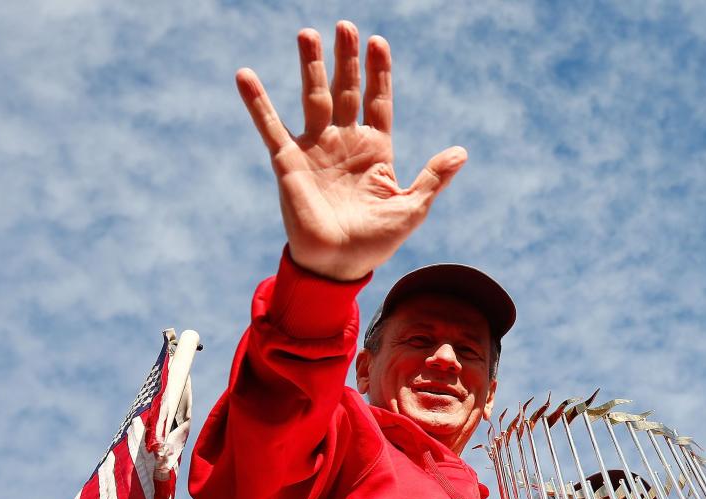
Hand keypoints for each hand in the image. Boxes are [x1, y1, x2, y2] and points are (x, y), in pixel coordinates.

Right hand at [236, 21, 466, 280]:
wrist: (338, 266)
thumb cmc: (376, 242)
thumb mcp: (411, 208)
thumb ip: (432, 178)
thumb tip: (461, 152)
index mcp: (376, 150)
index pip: (378, 100)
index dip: (378, 73)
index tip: (378, 42)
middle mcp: (345, 142)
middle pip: (346, 90)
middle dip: (346, 58)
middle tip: (346, 25)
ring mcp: (316, 149)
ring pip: (313, 97)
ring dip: (310, 66)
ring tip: (307, 33)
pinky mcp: (288, 162)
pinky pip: (270, 126)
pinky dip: (257, 102)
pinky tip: (244, 75)